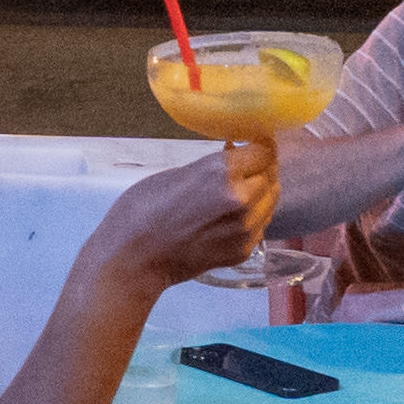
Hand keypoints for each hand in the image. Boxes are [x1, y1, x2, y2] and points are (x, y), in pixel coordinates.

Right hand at [90, 139, 270, 291]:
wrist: (133, 259)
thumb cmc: (142, 210)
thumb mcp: (176, 173)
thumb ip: (212, 167)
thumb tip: (234, 158)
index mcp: (221, 173)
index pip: (263, 152)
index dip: (258, 146)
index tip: (251, 144)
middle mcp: (241, 200)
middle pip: (271, 175)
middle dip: (260, 168)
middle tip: (245, 166)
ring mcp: (245, 229)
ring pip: (271, 201)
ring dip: (260, 191)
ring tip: (240, 190)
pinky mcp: (243, 251)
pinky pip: (260, 225)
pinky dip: (254, 215)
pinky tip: (232, 215)